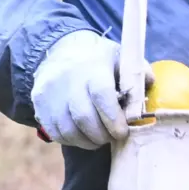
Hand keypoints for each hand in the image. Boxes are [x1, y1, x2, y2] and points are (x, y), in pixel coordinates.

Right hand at [32, 31, 135, 148]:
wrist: (60, 48)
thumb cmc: (98, 59)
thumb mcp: (120, 57)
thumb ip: (138, 74)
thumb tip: (150, 92)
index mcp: (92, 67)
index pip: (101, 96)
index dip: (113, 119)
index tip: (122, 131)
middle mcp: (67, 79)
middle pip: (84, 118)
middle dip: (102, 135)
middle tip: (113, 136)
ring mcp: (50, 92)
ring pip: (68, 130)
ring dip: (87, 141)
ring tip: (98, 137)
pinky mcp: (39, 103)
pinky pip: (55, 132)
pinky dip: (72, 139)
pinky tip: (81, 134)